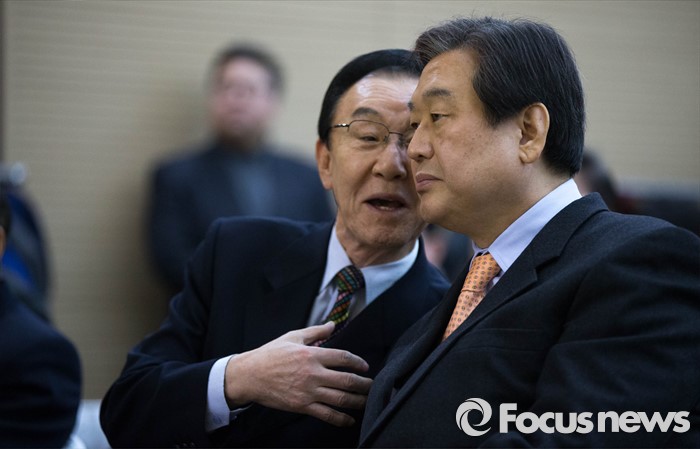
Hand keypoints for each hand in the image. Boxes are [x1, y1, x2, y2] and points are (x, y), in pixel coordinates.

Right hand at [224, 321, 371, 425]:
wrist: (250, 376)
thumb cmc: (270, 355)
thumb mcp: (293, 337)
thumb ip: (315, 332)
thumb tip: (333, 324)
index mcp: (312, 355)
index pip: (343, 357)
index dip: (358, 362)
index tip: (365, 367)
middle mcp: (313, 373)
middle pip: (347, 380)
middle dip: (364, 384)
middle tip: (373, 386)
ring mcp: (308, 391)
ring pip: (340, 398)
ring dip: (358, 401)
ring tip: (367, 401)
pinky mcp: (302, 406)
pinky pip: (326, 414)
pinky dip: (341, 419)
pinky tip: (349, 419)